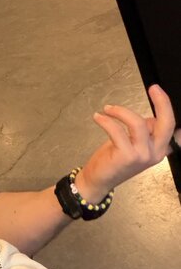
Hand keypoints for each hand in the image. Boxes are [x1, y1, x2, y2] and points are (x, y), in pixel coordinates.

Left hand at [75, 84, 176, 199]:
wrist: (99, 180)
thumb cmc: (115, 160)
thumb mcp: (134, 144)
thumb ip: (144, 132)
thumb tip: (148, 118)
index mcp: (160, 149)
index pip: (170, 125)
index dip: (166, 106)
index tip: (157, 91)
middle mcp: (155, 153)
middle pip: (166, 123)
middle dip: (162, 103)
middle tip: (153, 88)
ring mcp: (142, 155)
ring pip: (138, 123)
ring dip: (120, 111)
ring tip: (107, 109)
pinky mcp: (127, 156)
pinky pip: (117, 130)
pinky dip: (106, 120)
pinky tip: (98, 117)